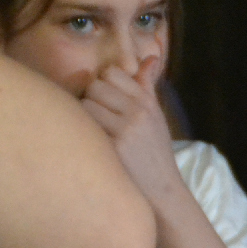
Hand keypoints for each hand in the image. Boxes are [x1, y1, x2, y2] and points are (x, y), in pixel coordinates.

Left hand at [81, 57, 186, 207]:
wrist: (162, 191)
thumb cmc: (153, 152)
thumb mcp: (156, 116)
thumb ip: (147, 86)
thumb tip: (151, 57)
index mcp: (147, 101)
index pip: (113, 72)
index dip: (102, 85)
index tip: (105, 102)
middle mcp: (139, 110)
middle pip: (95, 85)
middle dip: (91, 99)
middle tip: (96, 120)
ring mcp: (127, 127)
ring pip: (87, 103)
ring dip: (84, 117)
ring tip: (94, 132)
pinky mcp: (115, 145)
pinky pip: (86, 124)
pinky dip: (84, 132)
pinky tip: (92, 145)